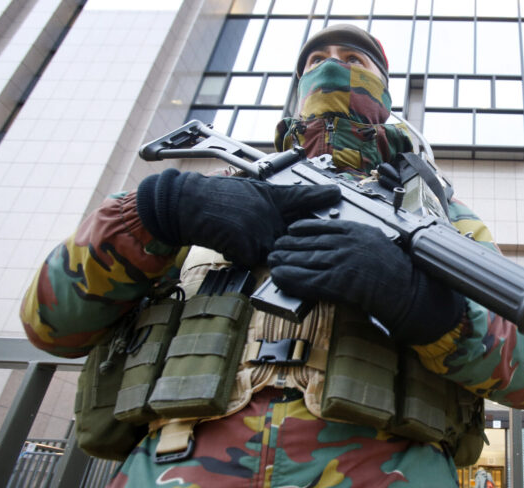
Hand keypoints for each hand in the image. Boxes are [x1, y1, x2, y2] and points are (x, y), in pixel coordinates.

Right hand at [137, 169, 340, 266]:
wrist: (187, 203)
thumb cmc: (216, 197)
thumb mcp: (250, 192)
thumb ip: (273, 203)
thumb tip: (296, 210)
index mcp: (271, 196)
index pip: (302, 197)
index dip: (320, 196)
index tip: (336, 193)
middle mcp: (270, 212)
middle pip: (294, 232)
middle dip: (298, 239)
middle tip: (301, 237)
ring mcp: (261, 230)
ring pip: (276, 250)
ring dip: (268, 250)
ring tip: (245, 235)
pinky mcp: (248, 247)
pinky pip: (254, 259)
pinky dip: (244, 254)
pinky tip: (230, 241)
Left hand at [267, 219, 464, 343]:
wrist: (408, 291)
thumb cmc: (399, 271)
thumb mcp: (378, 242)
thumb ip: (358, 239)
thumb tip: (340, 240)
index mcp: (357, 230)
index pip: (321, 225)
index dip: (301, 228)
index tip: (291, 230)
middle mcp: (347, 243)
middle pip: (308, 240)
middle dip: (288, 244)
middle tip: (275, 247)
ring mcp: (342, 262)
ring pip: (304, 258)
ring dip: (285, 260)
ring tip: (273, 260)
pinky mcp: (338, 282)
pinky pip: (308, 279)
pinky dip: (291, 278)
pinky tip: (280, 277)